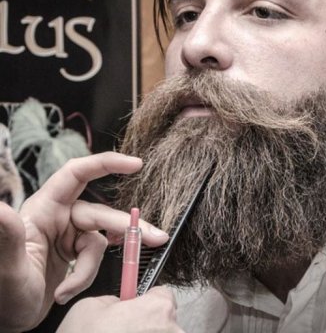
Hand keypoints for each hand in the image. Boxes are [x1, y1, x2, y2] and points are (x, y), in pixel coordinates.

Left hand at [0, 152, 168, 331]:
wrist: (7, 322)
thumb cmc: (1, 294)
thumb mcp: (8, 268)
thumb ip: (8, 236)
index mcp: (43, 208)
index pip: (77, 174)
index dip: (106, 164)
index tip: (136, 164)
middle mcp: (58, 216)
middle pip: (100, 213)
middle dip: (126, 227)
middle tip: (155, 238)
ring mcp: (68, 234)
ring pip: (99, 240)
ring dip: (90, 267)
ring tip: (68, 290)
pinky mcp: (74, 252)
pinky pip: (95, 257)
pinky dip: (87, 274)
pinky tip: (68, 289)